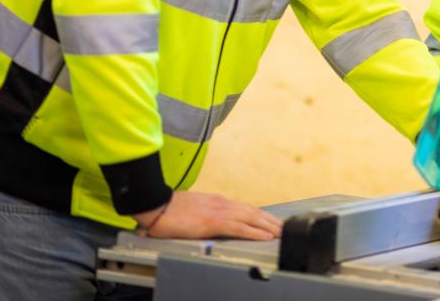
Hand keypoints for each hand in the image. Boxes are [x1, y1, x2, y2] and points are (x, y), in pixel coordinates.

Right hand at [134, 191, 283, 240]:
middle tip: (283, 228)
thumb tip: (204, 222)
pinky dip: (254, 232)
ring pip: (251, 219)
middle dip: (270, 221)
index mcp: (217, 202)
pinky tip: (265, 236)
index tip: (271, 221)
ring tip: (280, 233)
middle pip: (253, 212)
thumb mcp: (193, 209)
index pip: (245, 208)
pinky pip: (239, 228)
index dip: (260, 216)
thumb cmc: (169, 208)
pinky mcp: (212, 222)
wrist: (155, 205)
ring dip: (268, 226)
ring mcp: (218, 212)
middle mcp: (222, 204)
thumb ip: (203, 215)